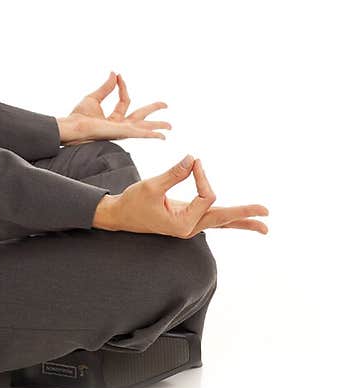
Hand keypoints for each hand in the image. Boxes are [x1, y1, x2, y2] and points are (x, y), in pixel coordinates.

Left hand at [59, 69, 170, 143]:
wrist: (73, 126)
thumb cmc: (78, 116)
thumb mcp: (94, 98)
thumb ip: (106, 87)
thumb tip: (114, 74)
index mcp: (113, 118)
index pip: (124, 101)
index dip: (123, 87)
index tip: (118, 76)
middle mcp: (120, 125)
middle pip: (140, 116)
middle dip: (153, 110)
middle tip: (165, 104)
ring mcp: (122, 130)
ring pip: (144, 127)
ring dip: (157, 126)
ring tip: (169, 126)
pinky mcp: (122, 133)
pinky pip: (140, 134)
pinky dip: (151, 135)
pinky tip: (161, 137)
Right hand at [94, 154, 269, 236]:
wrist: (119, 216)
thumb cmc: (132, 202)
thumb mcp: (151, 186)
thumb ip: (174, 174)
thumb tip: (193, 159)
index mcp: (182, 223)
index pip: (205, 195)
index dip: (202, 176)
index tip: (194, 161)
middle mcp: (189, 228)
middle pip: (223, 219)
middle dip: (245, 215)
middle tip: (267, 213)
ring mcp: (190, 226)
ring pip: (221, 222)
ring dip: (242, 221)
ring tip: (264, 226)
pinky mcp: (187, 220)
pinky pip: (212, 220)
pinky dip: (228, 219)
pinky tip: (242, 222)